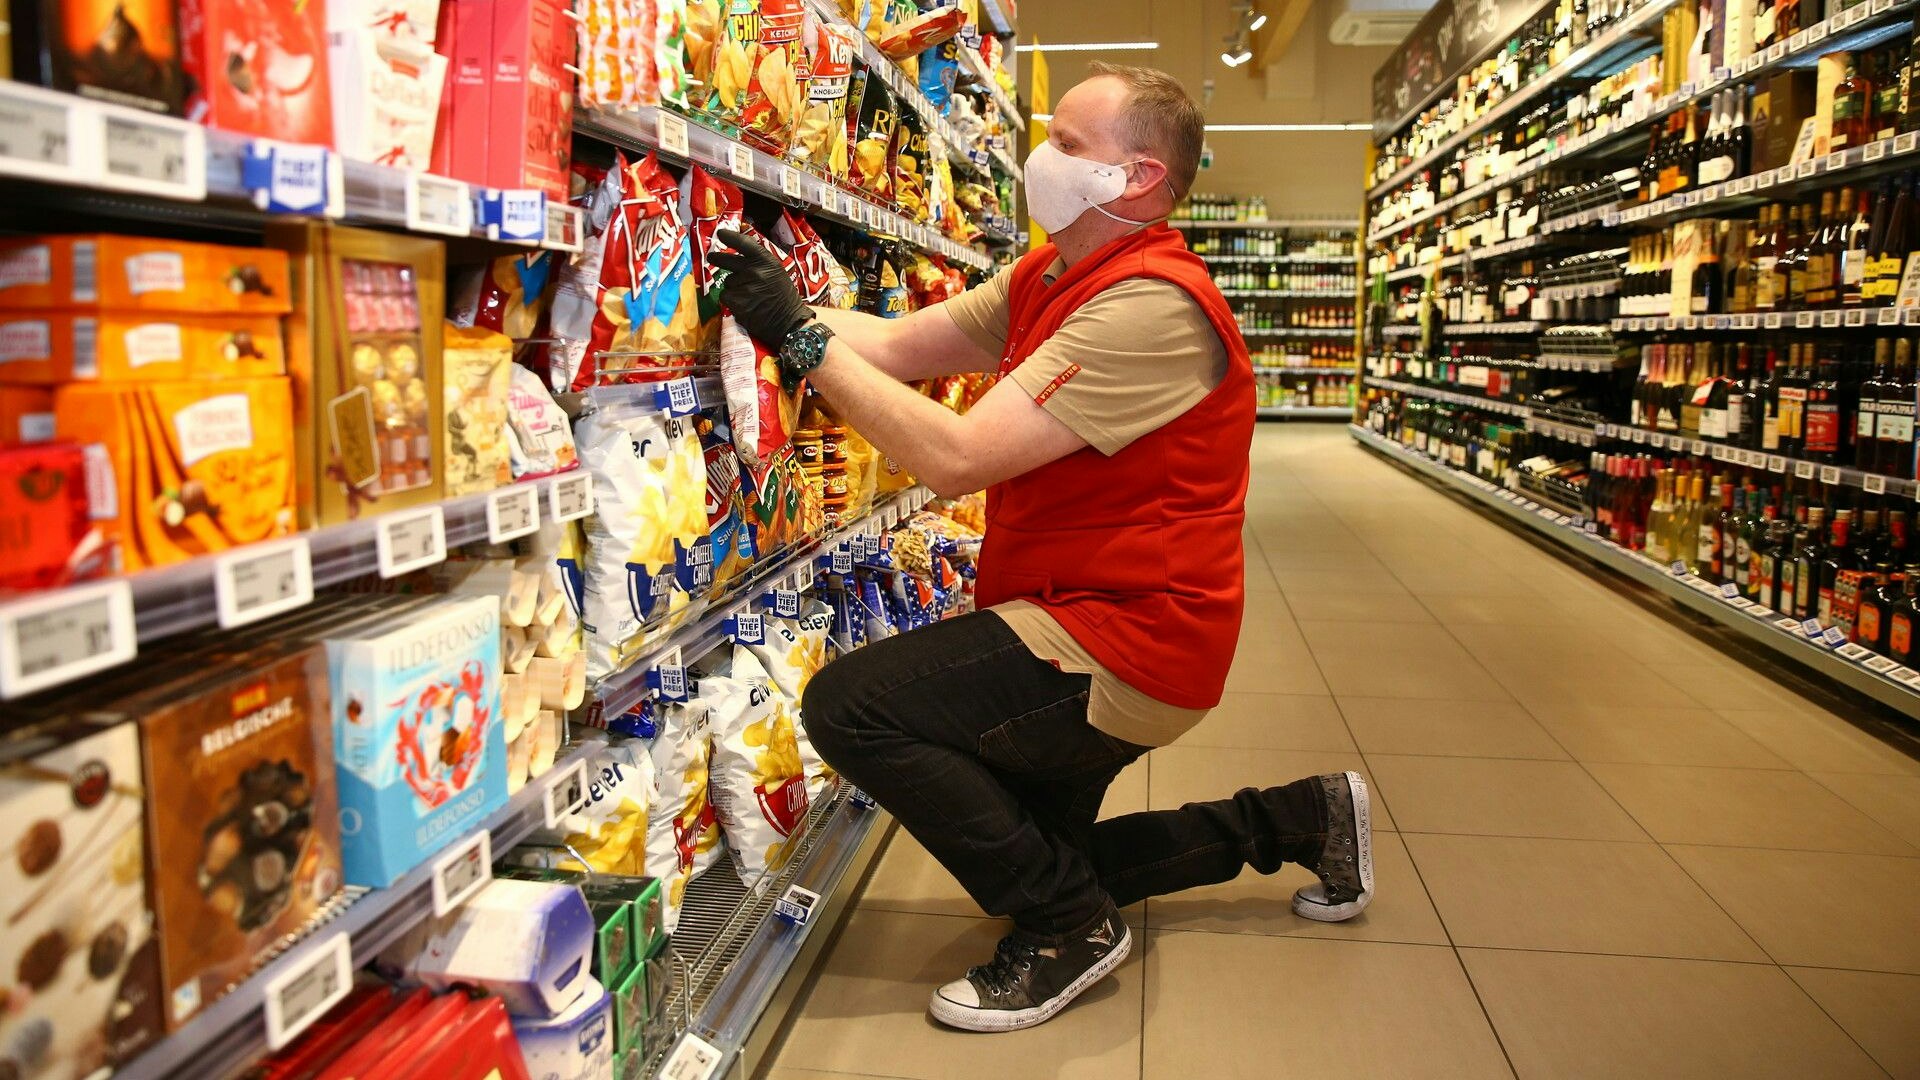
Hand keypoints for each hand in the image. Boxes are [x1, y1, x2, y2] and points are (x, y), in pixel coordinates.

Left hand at [710, 229, 810, 346]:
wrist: (790, 322)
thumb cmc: (783, 297)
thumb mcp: (776, 272)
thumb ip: (759, 263)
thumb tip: (738, 255)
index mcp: (766, 261)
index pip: (743, 243)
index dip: (729, 236)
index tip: (720, 233)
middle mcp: (755, 271)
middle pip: (726, 260)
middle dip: (717, 259)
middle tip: (713, 258)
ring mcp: (745, 287)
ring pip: (727, 283)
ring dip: (733, 288)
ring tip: (748, 297)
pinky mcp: (738, 302)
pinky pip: (725, 297)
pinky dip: (732, 302)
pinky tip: (745, 306)